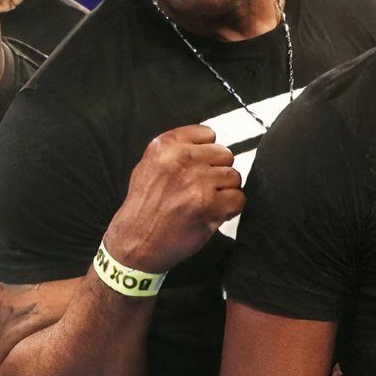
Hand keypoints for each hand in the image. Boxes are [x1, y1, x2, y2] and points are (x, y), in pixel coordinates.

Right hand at [102, 124, 243, 272]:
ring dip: (224, 191)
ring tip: (204, 203)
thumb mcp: (149, 165)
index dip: (208, 153)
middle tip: (201, 189)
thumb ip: (177, 150)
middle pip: (225, 155)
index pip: (208, 134)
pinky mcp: (210, 204)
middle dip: (218, 172)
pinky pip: (239, 198)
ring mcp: (197, 181)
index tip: (199, 167)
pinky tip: (212, 214)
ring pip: (234, 177)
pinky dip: (230, 209)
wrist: (136, 241)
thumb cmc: (145, 206)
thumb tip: (209, 144)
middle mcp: (182, 160)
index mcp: (166, 145)